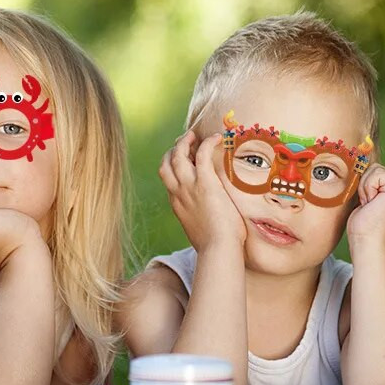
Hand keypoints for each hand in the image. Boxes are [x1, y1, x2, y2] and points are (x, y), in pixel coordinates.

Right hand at [159, 131, 245, 251]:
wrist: (218, 249)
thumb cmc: (214, 246)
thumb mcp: (199, 231)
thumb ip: (199, 222)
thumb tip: (209, 223)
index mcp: (176, 204)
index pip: (168, 179)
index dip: (173, 166)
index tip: (184, 160)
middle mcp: (178, 193)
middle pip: (166, 164)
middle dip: (173, 150)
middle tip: (186, 142)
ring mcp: (189, 187)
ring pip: (178, 155)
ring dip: (185, 142)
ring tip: (196, 135)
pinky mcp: (205, 183)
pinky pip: (202, 154)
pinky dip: (207, 142)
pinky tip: (217, 138)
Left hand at [346, 163, 384, 246]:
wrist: (365, 241)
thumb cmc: (360, 225)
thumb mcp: (363, 199)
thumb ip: (366, 183)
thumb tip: (357, 162)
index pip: (373, 170)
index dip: (362, 184)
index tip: (365, 203)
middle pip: (374, 167)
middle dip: (363, 185)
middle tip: (367, 205)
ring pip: (374, 169)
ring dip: (365, 187)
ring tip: (369, 205)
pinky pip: (376, 174)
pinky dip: (367, 188)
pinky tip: (370, 203)